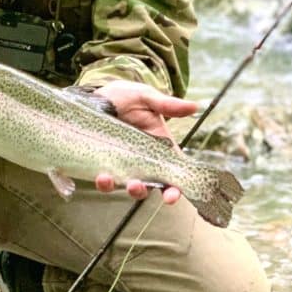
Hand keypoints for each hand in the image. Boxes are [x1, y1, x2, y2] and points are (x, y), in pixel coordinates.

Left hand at [90, 80, 197, 203]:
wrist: (97, 95)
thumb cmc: (126, 96)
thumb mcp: (145, 97)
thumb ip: (166, 105)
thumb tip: (195, 106)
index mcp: (159, 147)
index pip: (171, 173)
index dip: (174, 189)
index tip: (171, 196)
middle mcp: (142, 160)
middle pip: (148, 185)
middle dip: (143, 190)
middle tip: (137, 185)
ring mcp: (122, 164)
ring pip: (126, 186)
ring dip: (120, 187)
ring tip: (109, 178)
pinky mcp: (103, 164)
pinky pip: (106, 180)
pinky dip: (104, 182)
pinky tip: (101, 176)